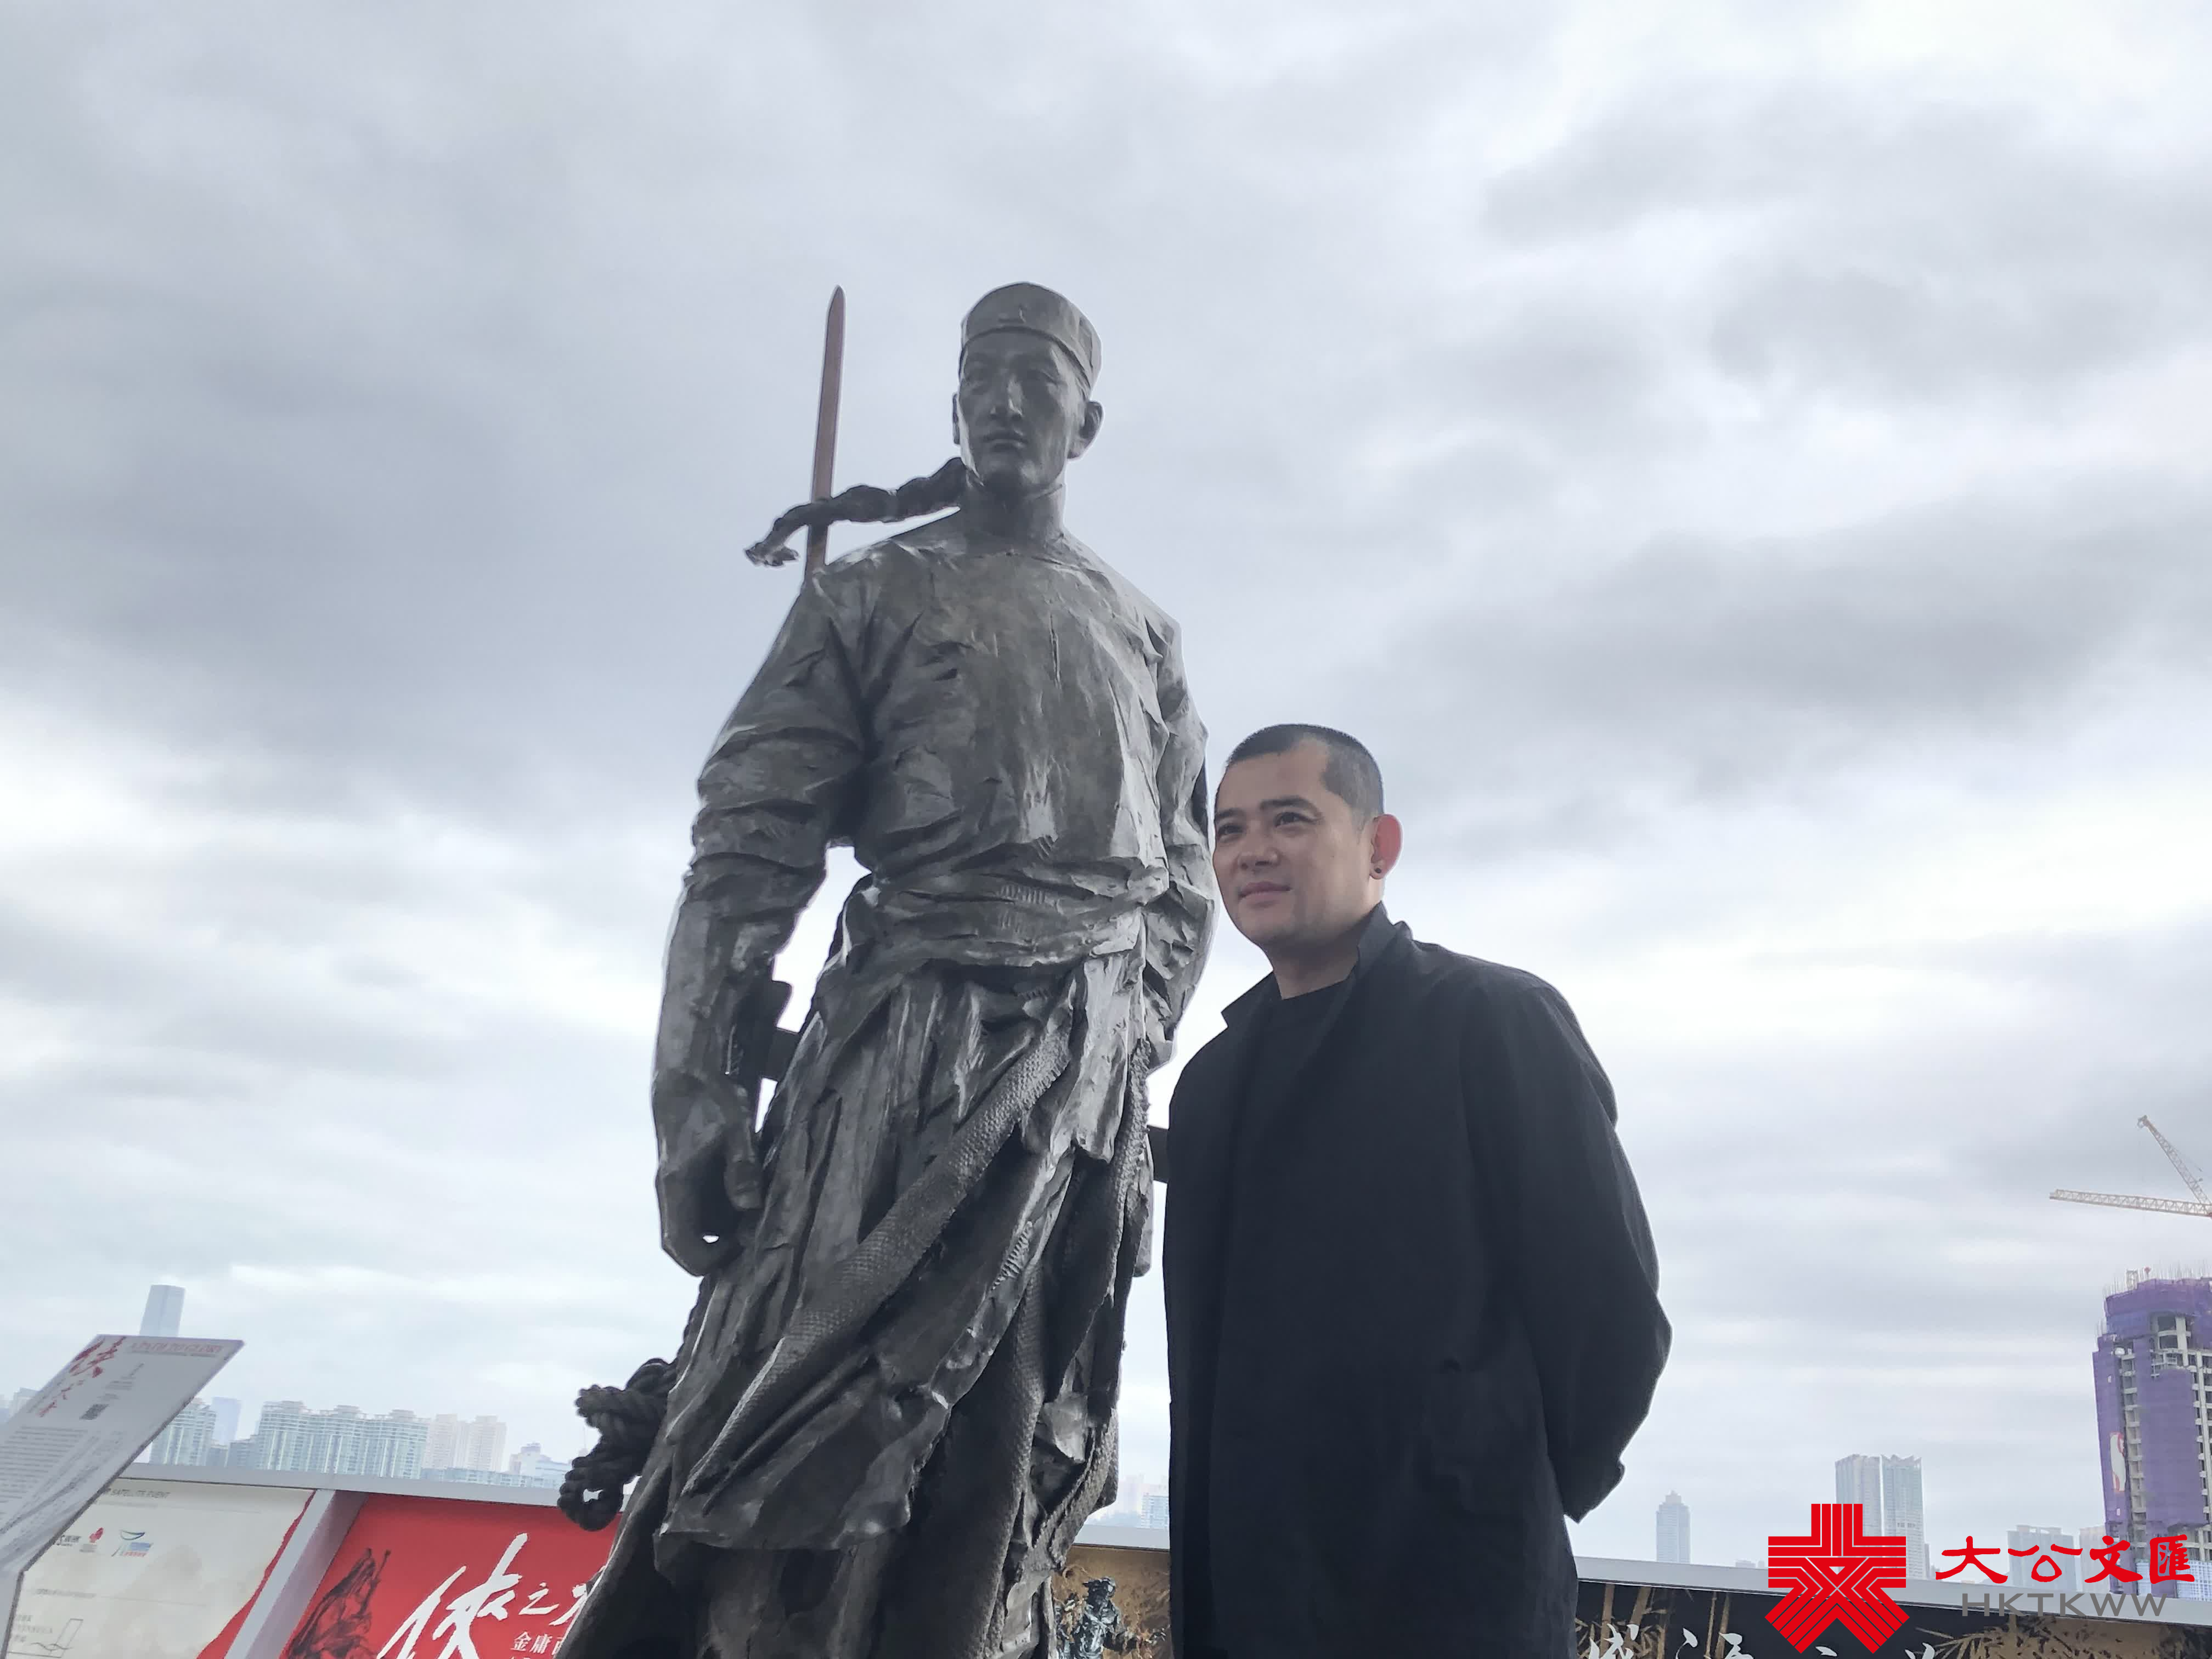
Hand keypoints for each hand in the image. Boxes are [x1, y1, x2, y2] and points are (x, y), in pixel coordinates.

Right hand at [653, 1078, 753, 1275]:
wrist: (687, 1074)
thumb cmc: (710, 1098)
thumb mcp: (736, 1129)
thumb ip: (742, 1168)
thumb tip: (748, 1207)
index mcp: (677, 1185)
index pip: (680, 1245)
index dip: (708, 1259)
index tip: (740, 1243)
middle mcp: (672, 1191)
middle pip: (687, 1241)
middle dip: (721, 1245)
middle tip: (757, 1230)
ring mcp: (678, 1184)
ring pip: (698, 1223)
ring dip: (725, 1225)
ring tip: (760, 1210)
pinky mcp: (688, 1175)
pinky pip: (704, 1204)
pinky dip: (725, 1206)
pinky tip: (752, 1192)